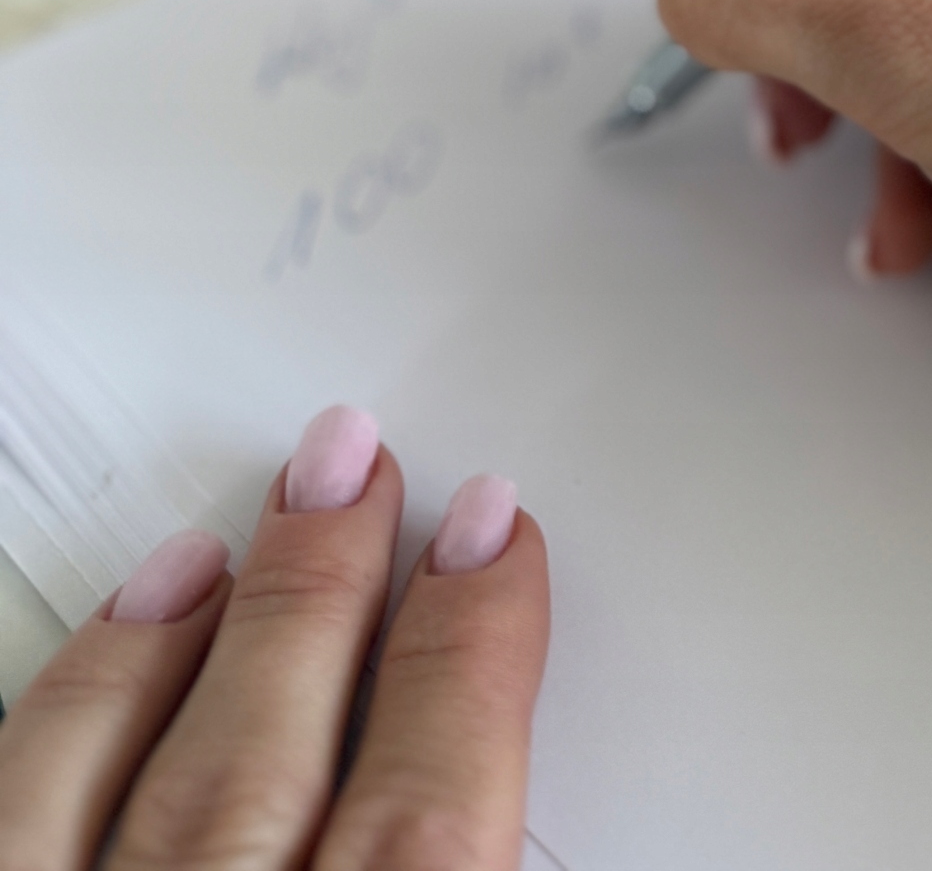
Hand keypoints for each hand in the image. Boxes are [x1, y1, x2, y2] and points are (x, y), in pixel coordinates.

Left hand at [0, 406, 546, 870]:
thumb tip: (512, 767)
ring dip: (236, 616)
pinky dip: (86, 698)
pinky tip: (142, 609)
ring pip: (164, 768)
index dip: (474, 662)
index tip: (494, 547)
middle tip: (371, 469)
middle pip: (279, 762)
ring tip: (294, 498)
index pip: (431, 828)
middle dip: (340, 591)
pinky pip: (22, 810)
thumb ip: (458, 867)